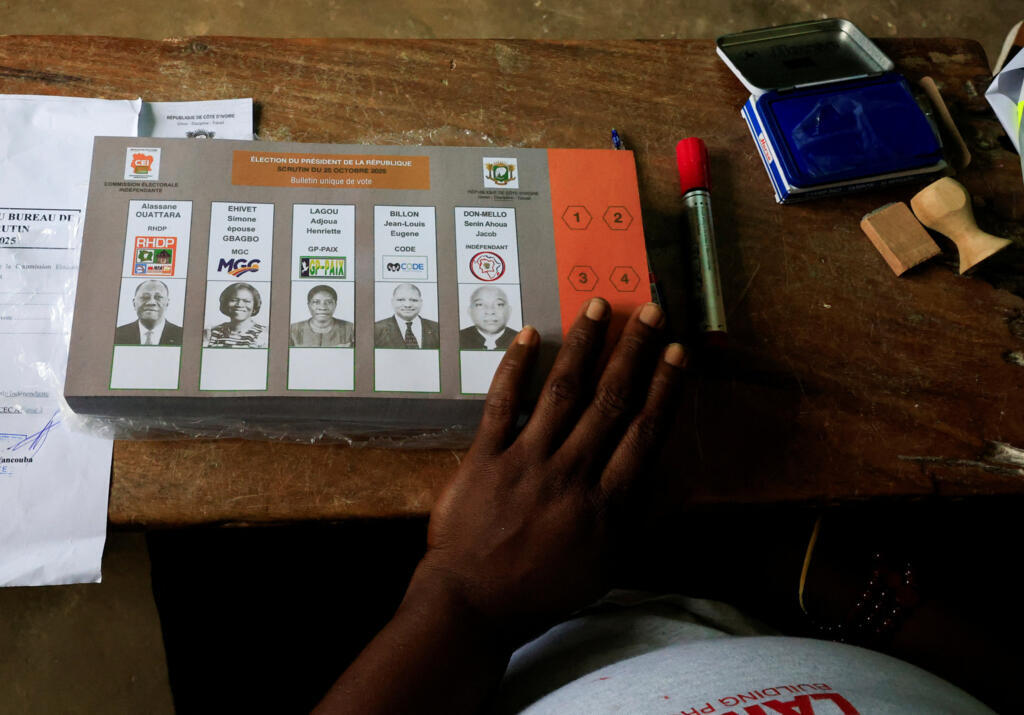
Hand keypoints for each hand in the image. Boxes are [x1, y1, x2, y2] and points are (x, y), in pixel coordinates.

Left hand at [414, 297, 686, 644]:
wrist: (473, 604)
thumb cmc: (543, 588)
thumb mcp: (605, 566)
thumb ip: (636, 519)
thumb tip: (671, 479)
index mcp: (606, 505)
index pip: (644, 433)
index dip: (664, 387)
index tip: (677, 352)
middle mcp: (571, 475)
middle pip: (610, 401)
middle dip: (633, 350)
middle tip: (648, 309)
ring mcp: (525, 463)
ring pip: (562, 392)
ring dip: (583, 345)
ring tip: (598, 307)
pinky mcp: (484, 458)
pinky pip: (502, 404)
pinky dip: (515, 367)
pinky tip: (530, 334)